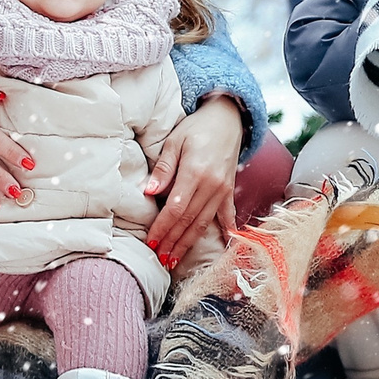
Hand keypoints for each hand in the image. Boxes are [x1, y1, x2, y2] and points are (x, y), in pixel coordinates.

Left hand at [144, 94, 246, 268]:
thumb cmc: (197, 128)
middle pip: (189, 220)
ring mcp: (223, 189)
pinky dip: (225, 231)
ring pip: (204, 223)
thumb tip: (149, 192)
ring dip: (189, 243)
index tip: (151, 243)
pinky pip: (227, 215)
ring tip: (175, 259)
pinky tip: (221, 247)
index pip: (175, 209)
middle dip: (172, 242)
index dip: (162, 228)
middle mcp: (212, 185)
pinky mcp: (230, 190)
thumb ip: (164, 168)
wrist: (227, 118)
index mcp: (195, 172)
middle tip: (159, 259)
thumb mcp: (174, 141)